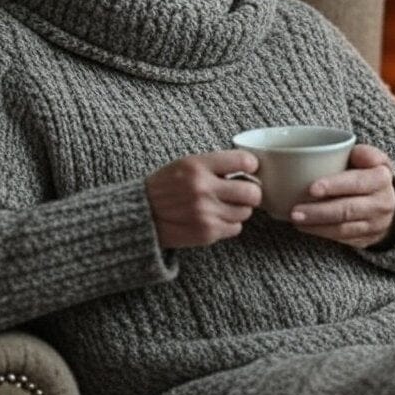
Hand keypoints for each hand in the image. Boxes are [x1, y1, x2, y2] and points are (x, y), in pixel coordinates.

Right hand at [146, 150, 261, 248]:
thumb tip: (249, 169)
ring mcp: (206, 213)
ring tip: (223, 206)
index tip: (248, 170)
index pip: (244, 161)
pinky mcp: (207, 233)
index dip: (251, 166)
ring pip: (245, 212)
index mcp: (197, 165)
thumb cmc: (166, 186)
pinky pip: (235, 228)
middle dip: (251, 192)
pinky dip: (229, 224)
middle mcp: (203, 189)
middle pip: (252, 192)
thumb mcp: (185, 164)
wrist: (141, 215)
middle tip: (243, 192)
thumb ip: (215, 165)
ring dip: (238, 209)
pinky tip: (215, 218)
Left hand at [290, 144, 394, 247]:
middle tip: (295, 210)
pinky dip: (321, 233)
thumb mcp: (370, 157)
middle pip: (348, 209)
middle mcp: (382, 202)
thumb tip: (352, 151)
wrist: (386, 201)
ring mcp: (375, 224)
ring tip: (296, 219)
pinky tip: (305, 227)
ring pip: (343, 228)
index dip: (335, 186)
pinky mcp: (366, 239)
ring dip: (317, 225)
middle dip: (319, 211)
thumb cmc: (368, 173)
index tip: (312, 188)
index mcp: (382, 177)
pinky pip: (342, 239)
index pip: (358, 182)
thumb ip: (362, 152)